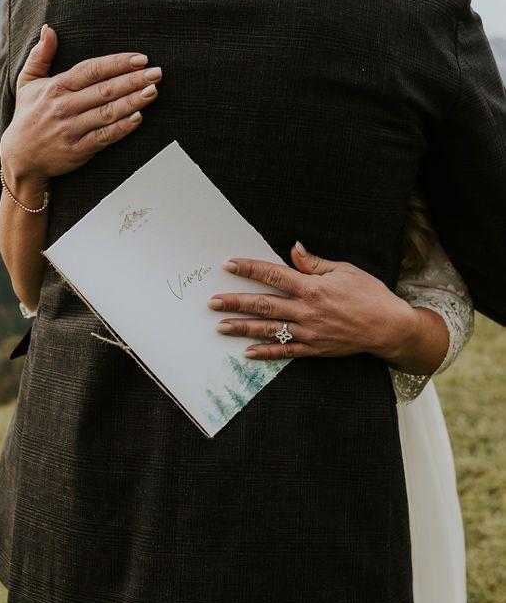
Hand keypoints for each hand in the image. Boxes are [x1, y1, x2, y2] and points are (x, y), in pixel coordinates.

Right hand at [0, 24, 162, 187]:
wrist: (20, 157)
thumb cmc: (28, 116)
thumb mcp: (27, 82)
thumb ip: (40, 55)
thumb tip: (49, 29)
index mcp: (56, 87)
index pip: (92, 70)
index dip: (117, 63)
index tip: (140, 58)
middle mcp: (65, 107)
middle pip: (105, 90)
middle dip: (133, 80)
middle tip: (157, 73)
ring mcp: (72, 129)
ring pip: (107, 112)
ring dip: (133, 101)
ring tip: (153, 91)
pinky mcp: (78, 150)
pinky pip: (104, 137)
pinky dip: (122, 128)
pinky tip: (138, 118)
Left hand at [207, 241, 419, 361]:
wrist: (390, 327)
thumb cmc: (370, 295)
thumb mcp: (344, 270)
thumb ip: (314, 263)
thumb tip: (293, 249)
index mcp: (313, 287)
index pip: (274, 275)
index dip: (250, 269)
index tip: (229, 265)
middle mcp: (307, 310)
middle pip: (264, 304)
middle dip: (235, 302)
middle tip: (212, 302)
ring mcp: (309, 332)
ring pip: (269, 329)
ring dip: (242, 328)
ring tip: (220, 326)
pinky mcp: (314, 349)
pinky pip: (285, 352)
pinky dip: (265, 353)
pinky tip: (246, 352)